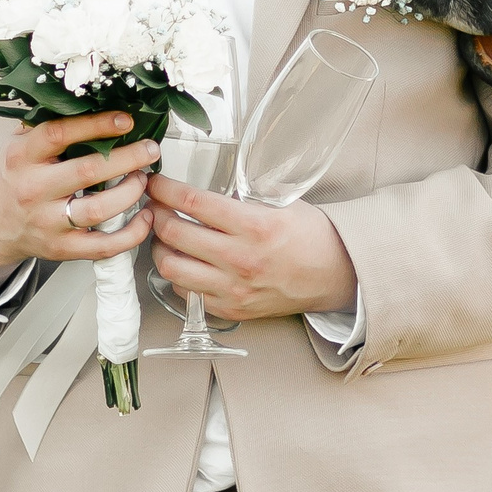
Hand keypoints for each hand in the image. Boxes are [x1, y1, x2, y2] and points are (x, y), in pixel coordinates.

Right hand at [0, 113, 157, 297]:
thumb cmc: (14, 179)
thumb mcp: (18, 146)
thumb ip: (47, 127)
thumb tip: (92, 102)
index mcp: (21, 157)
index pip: (59, 134)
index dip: (96, 125)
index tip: (126, 120)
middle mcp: (33, 190)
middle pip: (87, 171)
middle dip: (128, 158)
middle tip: (150, 149)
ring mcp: (48, 222)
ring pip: (99, 209)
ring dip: (131, 192)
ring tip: (144, 179)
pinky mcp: (62, 248)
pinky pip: (104, 245)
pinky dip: (132, 233)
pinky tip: (145, 217)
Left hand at [148, 176, 359, 324]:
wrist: (336, 276)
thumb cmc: (312, 236)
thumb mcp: (283, 204)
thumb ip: (244, 198)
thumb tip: (205, 189)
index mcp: (255, 226)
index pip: (194, 203)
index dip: (166, 190)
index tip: (155, 183)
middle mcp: (240, 259)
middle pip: (174, 233)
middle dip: (155, 214)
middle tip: (154, 206)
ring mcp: (234, 288)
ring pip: (172, 267)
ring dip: (160, 247)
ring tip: (165, 236)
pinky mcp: (232, 309)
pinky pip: (187, 293)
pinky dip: (179, 276)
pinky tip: (186, 262)